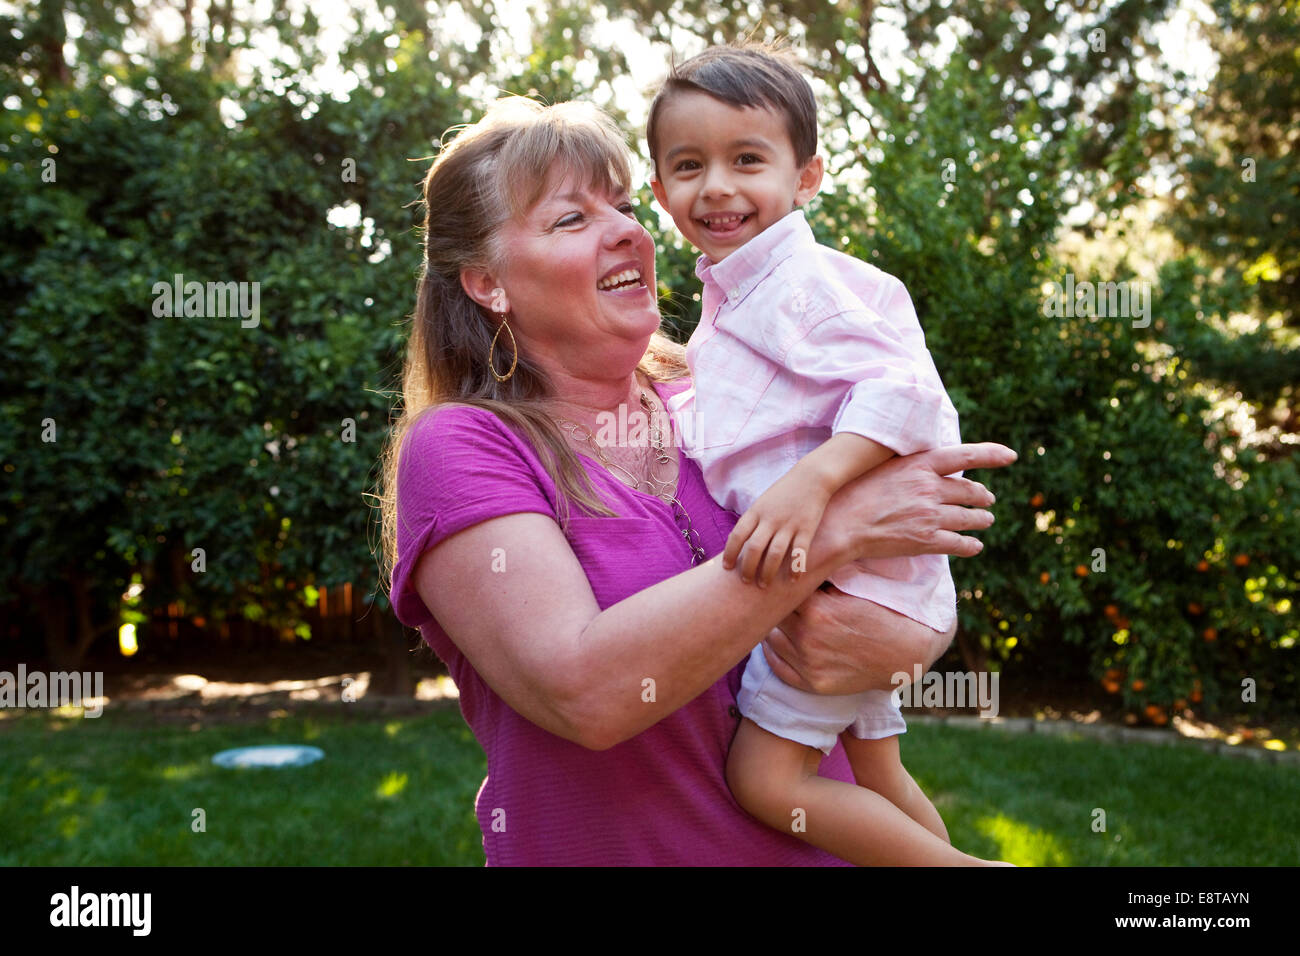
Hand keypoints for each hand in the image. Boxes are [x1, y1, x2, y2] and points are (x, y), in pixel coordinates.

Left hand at [722, 468, 830, 587]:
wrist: (812, 477)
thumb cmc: (784, 492)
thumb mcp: (762, 502)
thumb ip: (752, 521)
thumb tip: (740, 543)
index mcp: (756, 512)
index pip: (737, 535)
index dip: (730, 553)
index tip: (727, 568)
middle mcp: (770, 519)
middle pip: (754, 548)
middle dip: (748, 568)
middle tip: (746, 581)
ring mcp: (788, 524)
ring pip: (774, 554)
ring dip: (768, 572)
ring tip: (763, 585)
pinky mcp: (807, 528)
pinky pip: (799, 553)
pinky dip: (796, 569)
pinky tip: (793, 580)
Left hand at [760, 585, 956, 695]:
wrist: (905, 652)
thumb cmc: (880, 613)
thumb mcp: (851, 588)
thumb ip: (820, 578)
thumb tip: (792, 561)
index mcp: (815, 610)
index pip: (781, 593)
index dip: (780, 586)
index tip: (778, 581)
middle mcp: (808, 639)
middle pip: (773, 617)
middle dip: (775, 606)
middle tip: (773, 599)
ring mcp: (809, 665)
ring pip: (771, 641)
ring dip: (773, 628)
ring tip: (775, 618)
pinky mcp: (814, 684)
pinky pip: (778, 668)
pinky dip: (773, 654)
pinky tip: (776, 641)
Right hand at [813, 442, 1017, 566]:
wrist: (839, 524)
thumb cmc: (852, 493)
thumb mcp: (881, 467)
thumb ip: (908, 466)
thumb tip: (925, 466)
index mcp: (918, 464)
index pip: (965, 455)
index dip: (992, 454)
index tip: (1011, 456)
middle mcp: (929, 488)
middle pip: (970, 491)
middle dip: (983, 496)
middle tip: (988, 499)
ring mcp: (930, 515)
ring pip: (969, 518)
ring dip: (981, 520)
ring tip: (985, 520)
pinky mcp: (926, 541)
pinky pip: (959, 544)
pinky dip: (971, 545)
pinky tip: (975, 546)